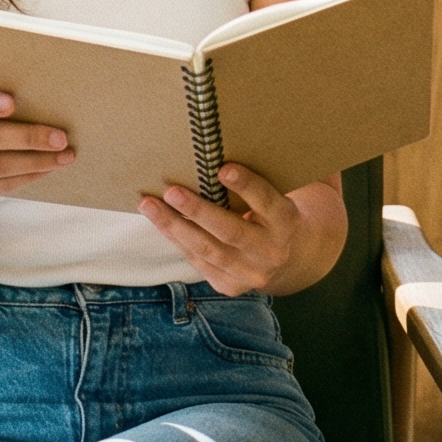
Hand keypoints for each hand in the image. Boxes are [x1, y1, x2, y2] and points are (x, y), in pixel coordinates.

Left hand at [139, 163, 303, 294]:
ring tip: (150, 205)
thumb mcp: (277, 198)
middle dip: (198, 210)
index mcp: (286, 221)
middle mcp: (271, 251)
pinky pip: (199, 262)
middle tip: (171, 191)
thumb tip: (211, 155)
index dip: (245, 185)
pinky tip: (160, 222)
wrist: (292, 259)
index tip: (222, 168)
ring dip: (174, 227)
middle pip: (231, 230)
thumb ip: (253, 186)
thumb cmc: (274, 214)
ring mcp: (251, 273)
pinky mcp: (231, 286)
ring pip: (207, 250)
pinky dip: (177, 240)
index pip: (265, 200)